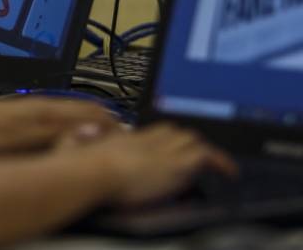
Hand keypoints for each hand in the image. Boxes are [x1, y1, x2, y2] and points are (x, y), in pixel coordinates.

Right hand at [85, 124, 235, 207]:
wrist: (93, 172)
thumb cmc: (81, 167)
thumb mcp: (73, 147)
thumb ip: (76, 139)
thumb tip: (75, 132)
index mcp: (127, 138)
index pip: (157, 131)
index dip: (169, 138)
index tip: (173, 146)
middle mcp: (149, 140)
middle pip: (176, 132)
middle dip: (188, 143)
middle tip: (199, 158)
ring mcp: (164, 150)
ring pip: (192, 140)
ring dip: (204, 152)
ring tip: (218, 166)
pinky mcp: (177, 164)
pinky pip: (206, 156)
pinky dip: (221, 162)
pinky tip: (229, 172)